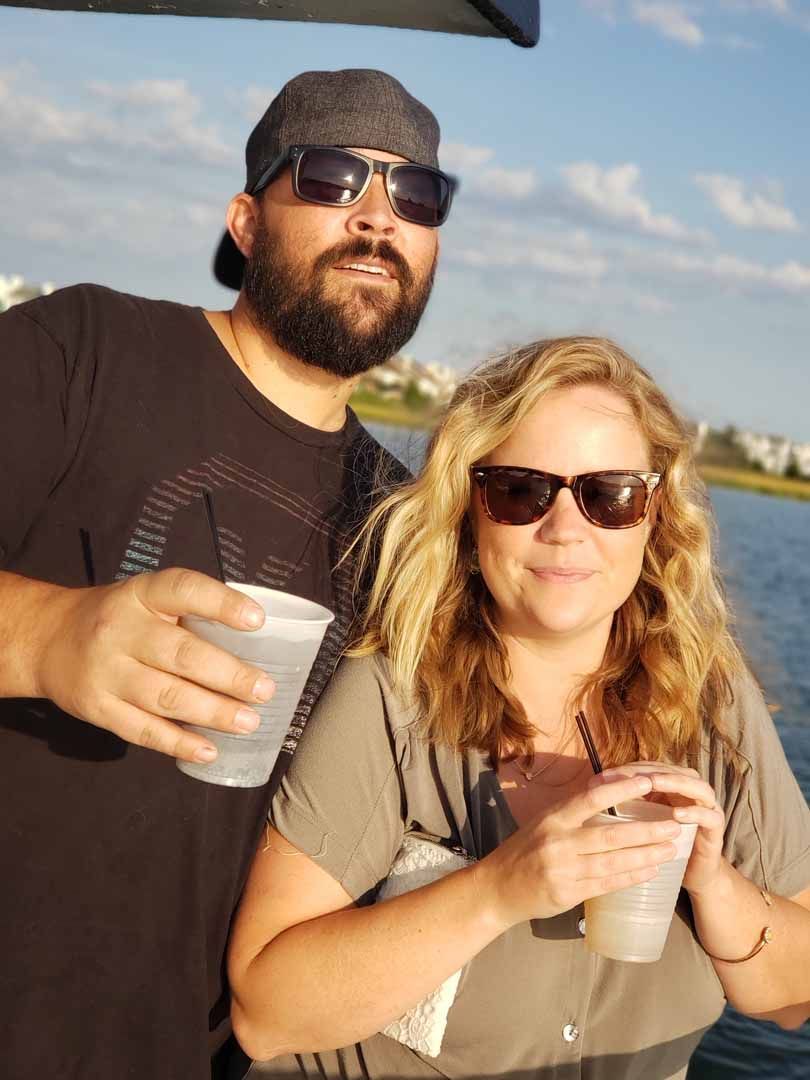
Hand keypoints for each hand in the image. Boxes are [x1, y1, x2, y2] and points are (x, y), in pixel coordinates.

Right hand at [35, 568, 274, 761]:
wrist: (48, 639)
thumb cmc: (118, 618)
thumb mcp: (146, 597)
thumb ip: (189, 612)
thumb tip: (256, 643)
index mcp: (142, 594)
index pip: (184, 590)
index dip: (222, 604)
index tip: (257, 621)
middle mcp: (121, 630)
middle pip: (181, 654)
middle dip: (229, 675)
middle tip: (264, 690)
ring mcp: (106, 671)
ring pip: (166, 696)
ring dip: (213, 712)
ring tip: (248, 722)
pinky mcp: (97, 708)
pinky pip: (143, 730)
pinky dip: (179, 742)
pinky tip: (209, 749)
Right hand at [477, 774, 681, 930]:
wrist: (496, 889)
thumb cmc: (523, 850)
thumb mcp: (543, 824)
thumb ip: (573, 815)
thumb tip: (611, 800)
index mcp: (553, 819)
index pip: (591, 798)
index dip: (621, 789)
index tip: (647, 782)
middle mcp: (558, 842)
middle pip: (611, 835)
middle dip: (647, 831)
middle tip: (674, 825)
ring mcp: (563, 870)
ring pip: (614, 862)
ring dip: (646, 855)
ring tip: (670, 849)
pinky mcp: (568, 894)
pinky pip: (607, 884)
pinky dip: (631, 877)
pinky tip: (650, 871)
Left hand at [599, 762, 724, 897]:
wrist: (693, 873)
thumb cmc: (660, 845)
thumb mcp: (638, 822)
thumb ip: (622, 805)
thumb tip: (586, 794)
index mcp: (669, 786)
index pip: (648, 768)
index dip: (625, 770)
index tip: (600, 778)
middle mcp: (689, 790)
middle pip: (671, 770)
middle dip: (647, 771)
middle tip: (625, 776)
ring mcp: (706, 806)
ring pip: (695, 785)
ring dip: (674, 782)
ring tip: (654, 783)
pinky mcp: (716, 827)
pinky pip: (709, 814)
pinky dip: (694, 811)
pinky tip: (677, 814)